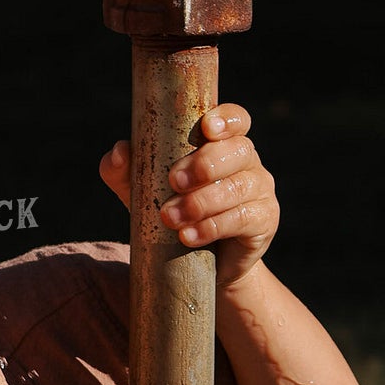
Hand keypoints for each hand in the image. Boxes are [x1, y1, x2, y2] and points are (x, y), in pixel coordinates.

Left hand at [100, 103, 278, 289]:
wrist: (198, 265)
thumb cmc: (171, 213)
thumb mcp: (143, 192)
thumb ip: (126, 170)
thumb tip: (119, 151)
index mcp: (222, 143)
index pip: (236, 119)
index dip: (226, 119)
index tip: (206, 129)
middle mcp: (246, 161)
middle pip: (239, 150)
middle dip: (204, 164)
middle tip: (173, 181)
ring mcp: (260, 190)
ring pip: (240, 186)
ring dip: (202, 201)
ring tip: (170, 217)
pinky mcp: (264, 221)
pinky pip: (244, 218)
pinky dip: (212, 226)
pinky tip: (188, 236)